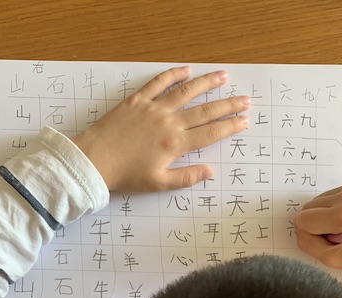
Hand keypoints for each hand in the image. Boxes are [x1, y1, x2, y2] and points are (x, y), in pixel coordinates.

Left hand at [72, 66, 249, 192]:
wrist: (95, 160)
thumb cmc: (126, 175)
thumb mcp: (159, 183)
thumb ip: (186, 177)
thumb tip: (210, 172)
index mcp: (175, 145)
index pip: (210, 134)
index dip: (230, 127)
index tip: (245, 121)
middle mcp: (169, 123)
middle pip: (205, 111)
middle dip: (228, 105)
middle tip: (245, 99)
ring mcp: (154, 108)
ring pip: (186, 92)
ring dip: (207, 83)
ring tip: (223, 76)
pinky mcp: (138, 100)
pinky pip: (159, 83)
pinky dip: (173, 75)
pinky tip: (186, 70)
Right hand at [295, 179, 341, 297]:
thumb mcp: (333, 260)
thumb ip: (309, 244)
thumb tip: (299, 230)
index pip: (303, 219)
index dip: (311, 235)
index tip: (330, 243)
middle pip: (309, 207)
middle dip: (318, 224)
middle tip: (338, 237)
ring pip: (317, 202)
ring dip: (325, 217)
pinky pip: (330, 197)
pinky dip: (334, 210)